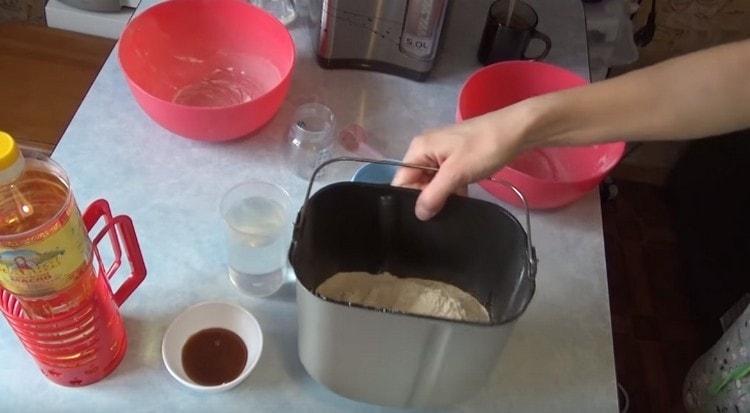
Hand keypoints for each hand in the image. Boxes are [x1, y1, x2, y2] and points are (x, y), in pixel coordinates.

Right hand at [392, 103, 534, 219]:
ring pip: (432, 182)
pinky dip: (452, 189)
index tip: (424, 216)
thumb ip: (433, 195)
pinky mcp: (456, 158)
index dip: (410, 199)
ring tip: (454, 207)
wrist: (518, 130)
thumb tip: (418, 214)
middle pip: (415, 181)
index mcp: (419, 148)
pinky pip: (446, 179)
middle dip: (427, 198)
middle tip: (441, 214)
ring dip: (442, 195)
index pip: (401, 180)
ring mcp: (442, 153)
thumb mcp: (456, 173)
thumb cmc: (485, 148)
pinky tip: (462, 198)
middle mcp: (425, 149)